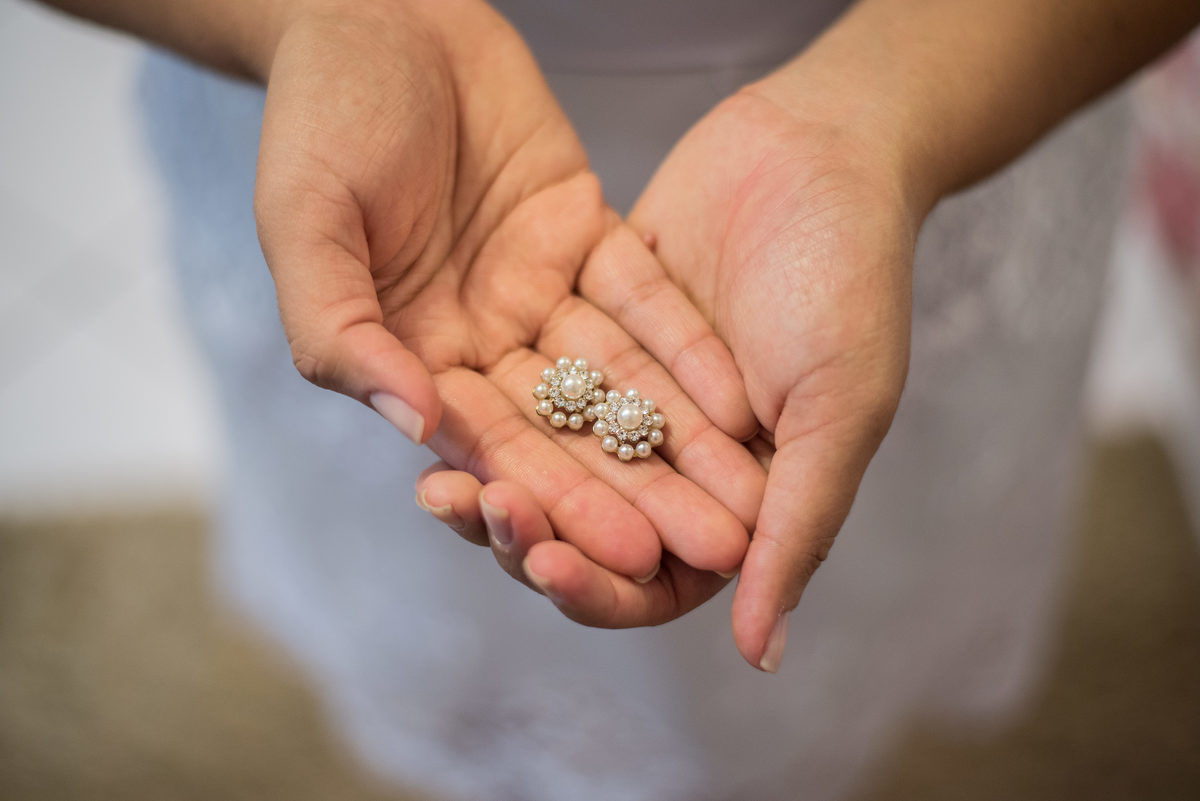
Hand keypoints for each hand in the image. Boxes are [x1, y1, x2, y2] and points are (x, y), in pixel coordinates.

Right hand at [253, 0, 764, 585]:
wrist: (379, 14)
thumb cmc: (322, 115)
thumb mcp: (304, 222)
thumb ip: (343, 331)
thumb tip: (419, 429)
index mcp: (409, 356)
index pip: (488, 445)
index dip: (556, 500)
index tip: (623, 555)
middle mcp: (479, 340)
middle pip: (566, 431)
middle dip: (636, 491)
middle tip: (710, 547)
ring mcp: (536, 293)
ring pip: (615, 379)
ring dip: (678, 438)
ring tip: (745, 497)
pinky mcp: (585, 239)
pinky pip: (645, 300)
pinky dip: (689, 347)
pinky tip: (743, 397)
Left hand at [418, 78, 917, 643]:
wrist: (821, 144)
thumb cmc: (851, 280)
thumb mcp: (839, 408)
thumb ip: (798, 527)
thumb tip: (762, 656)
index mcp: (745, 496)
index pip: (659, 578)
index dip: (601, 586)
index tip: (551, 563)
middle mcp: (682, 461)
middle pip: (592, 529)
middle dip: (530, 533)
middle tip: (476, 513)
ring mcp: (634, 399)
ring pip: (552, 465)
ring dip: (498, 478)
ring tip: (437, 485)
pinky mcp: (595, 338)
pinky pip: (536, 389)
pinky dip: (494, 407)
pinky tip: (435, 412)